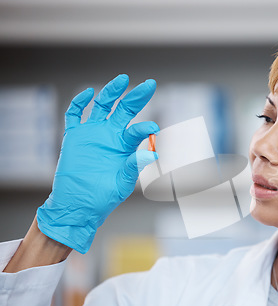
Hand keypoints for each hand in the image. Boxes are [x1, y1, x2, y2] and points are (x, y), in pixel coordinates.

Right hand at [37, 74, 158, 253]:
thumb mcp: (122, 184)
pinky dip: (79, 103)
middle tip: (150, 84)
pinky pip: (74, 114)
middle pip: (124, 110)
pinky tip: (87, 93)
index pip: (137, 131)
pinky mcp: (74, 136)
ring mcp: (92, 133)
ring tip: (122, 80)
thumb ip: (134, 167)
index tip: (154, 128)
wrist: (78, 204)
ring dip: (111, 92)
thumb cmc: (103, 196)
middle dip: (136, 97)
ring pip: (102, 106)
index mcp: (125, 146)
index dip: (145, 128)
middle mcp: (111, 135)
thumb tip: (152, 154)